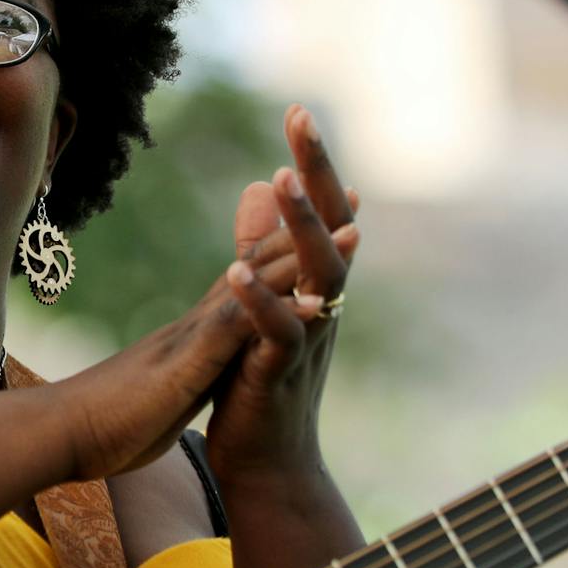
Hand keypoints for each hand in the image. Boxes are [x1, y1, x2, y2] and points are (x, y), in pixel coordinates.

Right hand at [55, 210, 330, 480]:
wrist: (62, 431)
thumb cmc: (108, 416)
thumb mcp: (161, 383)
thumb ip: (184, 363)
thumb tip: (195, 358)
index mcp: (198, 330)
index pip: (250, 276)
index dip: (289, 245)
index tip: (326, 219)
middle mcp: (200, 321)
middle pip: (261, 264)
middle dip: (308, 230)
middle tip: (352, 196)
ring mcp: (193, 337)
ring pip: (257, 285)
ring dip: (305, 255)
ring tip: (357, 230)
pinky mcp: (187, 364)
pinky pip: (236, 331)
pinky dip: (274, 308)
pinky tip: (314, 300)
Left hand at [207, 103, 358, 486]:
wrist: (266, 458)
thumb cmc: (262, 375)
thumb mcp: (264, 300)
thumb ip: (264, 246)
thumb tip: (262, 186)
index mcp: (315, 285)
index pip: (320, 212)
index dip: (313, 163)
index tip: (298, 109)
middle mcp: (323, 304)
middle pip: (331, 228)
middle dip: (317, 173)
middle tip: (301, 121)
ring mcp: (307, 338)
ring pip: (317, 274)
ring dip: (301, 226)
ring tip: (283, 178)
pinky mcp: (280, 373)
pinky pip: (277, 331)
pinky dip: (261, 299)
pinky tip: (235, 270)